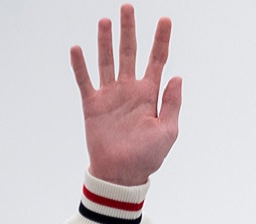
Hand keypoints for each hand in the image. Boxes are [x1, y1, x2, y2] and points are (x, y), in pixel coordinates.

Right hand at [71, 4, 181, 185]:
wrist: (122, 174)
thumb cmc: (148, 156)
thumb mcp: (168, 132)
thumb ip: (172, 104)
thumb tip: (177, 77)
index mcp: (150, 94)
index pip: (158, 60)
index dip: (162, 40)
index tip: (165, 19)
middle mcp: (130, 90)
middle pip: (130, 52)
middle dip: (130, 30)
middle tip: (128, 7)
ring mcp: (110, 95)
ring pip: (107, 61)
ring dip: (106, 41)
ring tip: (106, 21)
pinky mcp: (92, 105)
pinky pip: (85, 81)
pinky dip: (80, 65)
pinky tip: (78, 47)